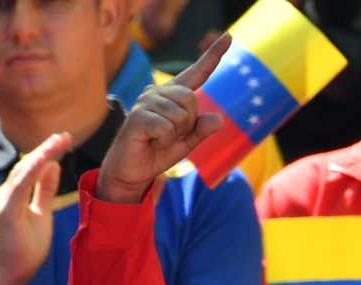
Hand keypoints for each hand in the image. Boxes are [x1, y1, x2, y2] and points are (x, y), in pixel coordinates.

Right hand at [0, 132, 72, 284]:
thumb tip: (54, 166)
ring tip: (58, 142)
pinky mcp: (6, 212)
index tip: (66, 139)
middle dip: (47, 148)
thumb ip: (46, 190)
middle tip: (66, 135)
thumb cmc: (26, 245)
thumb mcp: (43, 212)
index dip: (49, 152)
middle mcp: (8, 193)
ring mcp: (5, 201)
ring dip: (41, 155)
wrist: (13, 272)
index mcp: (17, 192)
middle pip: (28, 164)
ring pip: (23, 171)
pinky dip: (31, 172)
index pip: (34, 166)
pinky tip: (44, 160)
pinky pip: (20, 187)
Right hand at [96, 33, 230, 203]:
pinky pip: (166, 128)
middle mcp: (158, 92)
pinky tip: (152, 141)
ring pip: (180, 116)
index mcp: (174, 95)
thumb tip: (219, 119)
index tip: (228, 37)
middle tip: (172, 136)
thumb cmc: (158, 151)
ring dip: (175, 135)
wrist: (132, 170)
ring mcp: (146, 101)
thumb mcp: (187, 143)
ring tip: (160, 139)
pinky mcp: (138, 115)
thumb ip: (202, 130)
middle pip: (192, 100)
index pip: (197, 73)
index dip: (213, 56)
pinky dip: (165, 140)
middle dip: (188, 124)